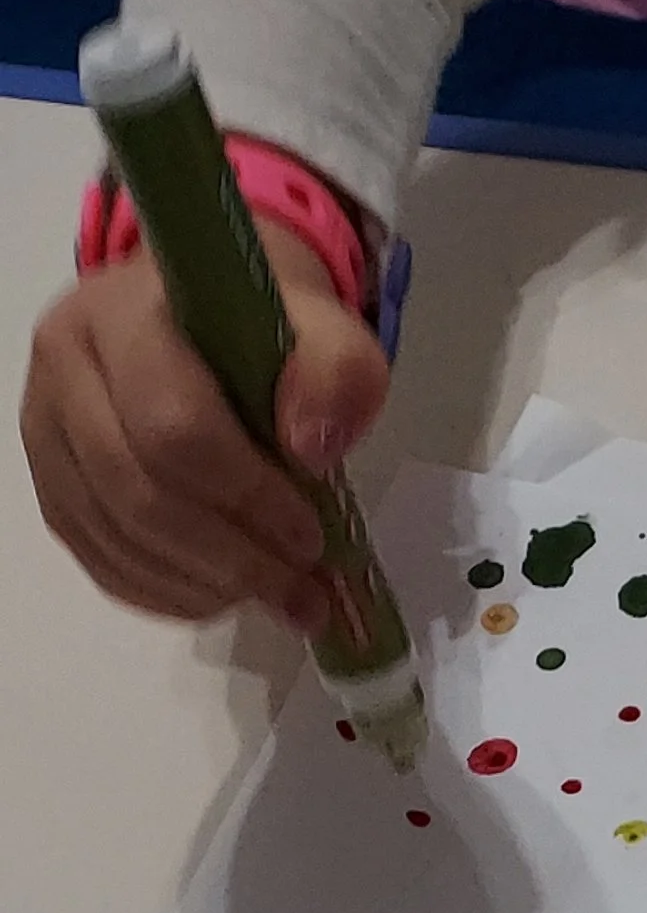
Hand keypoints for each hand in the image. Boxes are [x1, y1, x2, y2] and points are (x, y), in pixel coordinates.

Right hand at [21, 199, 390, 636]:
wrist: (205, 318)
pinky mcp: (53, 488)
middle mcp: (64, 370)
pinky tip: (226, 594)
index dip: (248, 496)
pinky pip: (103, 564)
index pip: (173, 427)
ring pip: (118, 539)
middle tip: (304, 591)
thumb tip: (311, 446)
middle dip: (233, 559)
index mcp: (122, 315)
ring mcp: (46, 433)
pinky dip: (172, 595)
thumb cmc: (260, 327)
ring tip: (278, 596)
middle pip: (138, 494)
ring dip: (207, 587)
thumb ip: (334, 369)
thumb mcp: (320, 324)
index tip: (312, 536)